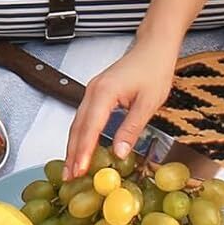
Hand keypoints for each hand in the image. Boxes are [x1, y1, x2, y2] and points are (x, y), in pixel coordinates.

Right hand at [65, 36, 181, 178]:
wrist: (154, 47)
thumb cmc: (154, 69)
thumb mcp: (148, 103)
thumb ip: (131, 128)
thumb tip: (119, 152)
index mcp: (104, 93)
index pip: (90, 128)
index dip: (84, 151)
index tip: (80, 170)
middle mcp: (93, 91)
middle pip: (78, 127)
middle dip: (72, 153)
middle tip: (69, 176)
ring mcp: (92, 91)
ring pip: (78, 123)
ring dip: (74, 146)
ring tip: (72, 168)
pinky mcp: (96, 93)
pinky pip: (83, 117)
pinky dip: (80, 135)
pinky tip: (81, 148)